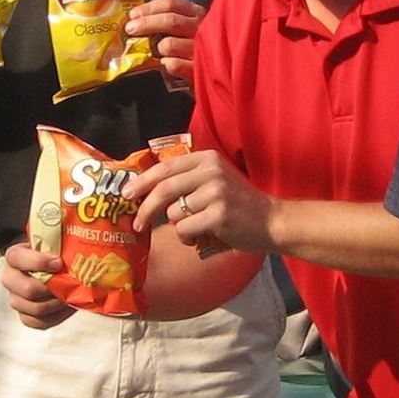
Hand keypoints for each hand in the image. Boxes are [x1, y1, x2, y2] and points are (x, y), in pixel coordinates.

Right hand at [0, 242, 74, 329]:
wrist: (56, 269)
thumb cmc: (55, 254)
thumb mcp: (56, 242)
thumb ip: (62, 242)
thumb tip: (80, 242)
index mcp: (15, 257)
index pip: (17, 258)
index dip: (37, 262)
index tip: (58, 262)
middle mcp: (11, 279)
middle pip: (26, 289)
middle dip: (51, 288)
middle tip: (68, 283)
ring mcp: (17, 299)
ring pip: (34, 308)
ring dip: (56, 303)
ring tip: (70, 295)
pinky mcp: (26, 316)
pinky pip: (38, 322)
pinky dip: (56, 316)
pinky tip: (66, 306)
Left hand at [125, 0, 205, 89]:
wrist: (223, 74)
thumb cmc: (199, 47)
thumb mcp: (189, 27)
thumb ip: (170, 19)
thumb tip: (137, 17)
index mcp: (197, 13)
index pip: (172, 3)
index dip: (149, 7)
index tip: (133, 15)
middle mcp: (202, 28)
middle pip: (170, 20)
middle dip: (146, 24)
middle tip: (130, 29)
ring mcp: (202, 49)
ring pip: (168, 44)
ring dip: (157, 48)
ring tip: (157, 53)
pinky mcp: (200, 70)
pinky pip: (173, 65)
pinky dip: (165, 64)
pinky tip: (166, 65)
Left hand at [129, 151, 273, 256]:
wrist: (272, 221)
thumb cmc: (239, 205)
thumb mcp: (216, 180)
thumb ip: (188, 180)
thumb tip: (147, 191)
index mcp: (207, 159)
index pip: (165, 167)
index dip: (142, 181)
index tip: (126, 193)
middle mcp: (210, 171)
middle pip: (163, 190)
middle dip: (145, 209)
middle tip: (137, 223)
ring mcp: (215, 193)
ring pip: (173, 214)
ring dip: (177, 227)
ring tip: (195, 229)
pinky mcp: (218, 215)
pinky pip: (184, 230)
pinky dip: (187, 238)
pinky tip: (203, 237)